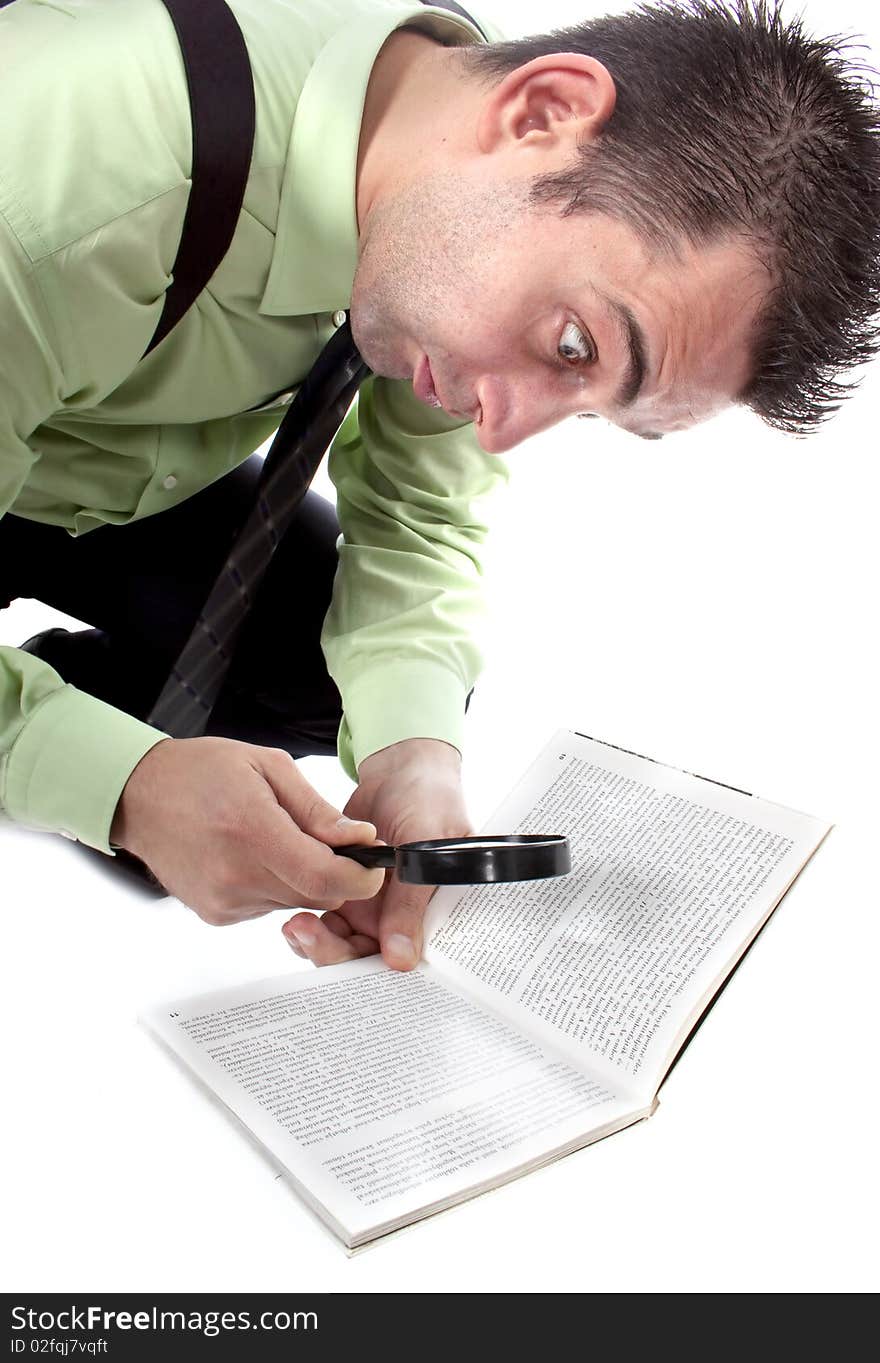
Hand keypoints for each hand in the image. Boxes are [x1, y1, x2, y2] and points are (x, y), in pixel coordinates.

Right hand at [110, 737, 385, 924]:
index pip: (324, 876)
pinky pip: (268, 906)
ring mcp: (224, 900)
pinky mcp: (216, 914)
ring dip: (303, 878)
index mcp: (252, 830)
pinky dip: (275, 885)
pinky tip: (254, 856)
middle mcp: (236, 874)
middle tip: (327, 841)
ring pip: (295, 902)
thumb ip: (316, 809)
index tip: (371, 863)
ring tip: (278, 839)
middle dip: (335, 872)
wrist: (139, 796)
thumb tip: (358, 838)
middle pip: (317, 895)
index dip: (360, 876)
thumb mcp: (268, 767)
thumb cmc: (200, 772)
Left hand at [282, 738, 470, 970]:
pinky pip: (323, 921)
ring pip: (341, 945)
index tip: (350, 967)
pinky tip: (291, 918)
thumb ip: (411, 900)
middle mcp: (400, 918)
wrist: (402, 771)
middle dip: (335, 955)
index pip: (408, 960)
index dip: (379, 975)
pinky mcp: (342, 893)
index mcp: (431, 915)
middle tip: (309, 935)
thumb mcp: (425, 844)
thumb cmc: (431, 800)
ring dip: (317, 943)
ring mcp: (371, 908)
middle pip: (366, 957)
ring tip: (296, 926)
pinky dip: (307, 925)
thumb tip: (400, 959)